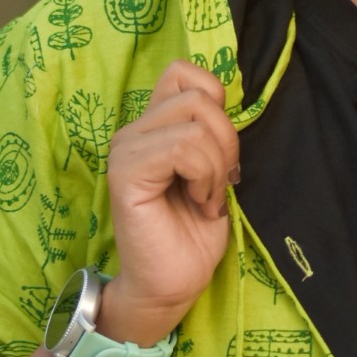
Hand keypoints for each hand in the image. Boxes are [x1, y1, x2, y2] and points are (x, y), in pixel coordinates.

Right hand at [102, 61, 239, 340]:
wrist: (173, 283)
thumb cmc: (194, 231)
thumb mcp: (214, 170)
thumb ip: (212, 132)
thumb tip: (231, 104)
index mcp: (154, 125)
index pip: (185, 73)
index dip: (217, 104)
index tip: (221, 153)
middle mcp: (134, 131)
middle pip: (199, 95)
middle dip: (226, 141)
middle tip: (219, 183)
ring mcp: (126, 149)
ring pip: (195, 123)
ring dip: (216, 166)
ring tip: (205, 198)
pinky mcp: (126, 172)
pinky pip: (182, 148)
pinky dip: (204, 177)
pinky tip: (198, 204)